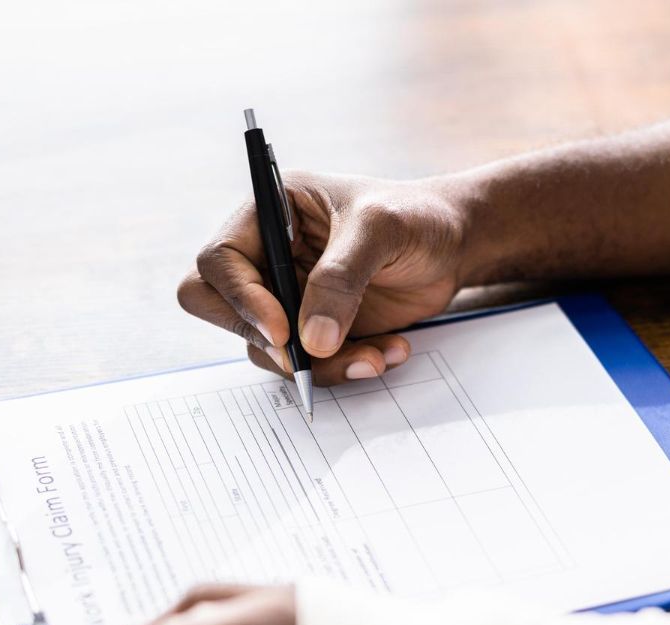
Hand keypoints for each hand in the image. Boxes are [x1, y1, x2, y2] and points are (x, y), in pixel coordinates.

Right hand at [177, 173, 469, 385]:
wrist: (454, 245)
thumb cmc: (416, 217)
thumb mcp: (381, 230)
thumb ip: (341, 279)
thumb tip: (310, 340)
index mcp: (271, 211)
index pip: (220, 260)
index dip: (241, 299)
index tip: (281, 330)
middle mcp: (268, 254)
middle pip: (215, 306)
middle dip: (260, 338)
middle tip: (305, 355)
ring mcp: (287, 295)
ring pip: (266, 348)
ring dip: (318, 364)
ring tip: (377, 354)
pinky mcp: (313, 329)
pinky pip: (306, 364)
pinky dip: (343, 368)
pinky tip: (387, 352)